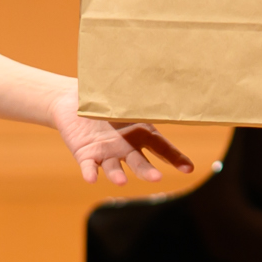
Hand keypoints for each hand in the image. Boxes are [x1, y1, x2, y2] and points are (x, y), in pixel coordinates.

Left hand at [52, 99, 194, 185]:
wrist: (73, 101)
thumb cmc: (103, 97)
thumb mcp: (122, 97)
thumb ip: (135, 98)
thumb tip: (155, 80)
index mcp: (140, 133)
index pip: (162, 148)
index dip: (176, 158)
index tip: (189, 169)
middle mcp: (126, 147)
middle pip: (139, 162)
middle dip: (147, 171)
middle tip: (157, 178)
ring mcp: (107, 153)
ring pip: (114, 167)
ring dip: (117, 175)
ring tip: (122, 181)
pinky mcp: (86, 155)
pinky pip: (89, 166)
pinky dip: (90, 172)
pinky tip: (91, 178)